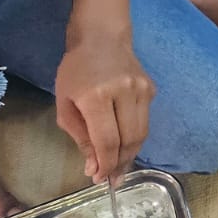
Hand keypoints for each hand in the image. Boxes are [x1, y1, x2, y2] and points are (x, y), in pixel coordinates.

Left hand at [54, 34, 154, 181]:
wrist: (101, 37)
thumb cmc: (75, 71)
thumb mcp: (66, 105)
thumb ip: (81, 138)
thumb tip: (94, 168)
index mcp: (96, 97)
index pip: (107, 141)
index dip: (105, 165)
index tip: (99, 180)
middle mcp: (124, 92)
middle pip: (129, 140)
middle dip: (119, 164)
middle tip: (111, 179)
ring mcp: (142, 89)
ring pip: (142, 133)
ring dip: (131, 154)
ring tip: (119, 166)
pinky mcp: (151, 88)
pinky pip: (145, 120)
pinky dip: (135, 136)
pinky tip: (125, 142)